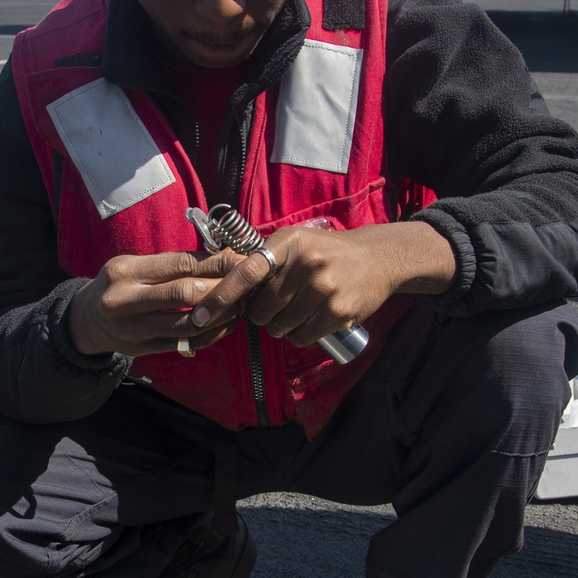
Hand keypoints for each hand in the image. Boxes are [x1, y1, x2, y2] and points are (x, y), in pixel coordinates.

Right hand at [68, 248, 243, 357]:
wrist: (87, 320)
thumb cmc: (120, 284)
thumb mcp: (135, 265)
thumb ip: (171, 263)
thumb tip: (221, 254)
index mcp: (125, 271)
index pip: (179, 264)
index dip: (215, 262)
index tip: (240, 260)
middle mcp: (126, 301)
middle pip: (184, 293)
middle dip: (221, 288)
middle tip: (246, 284)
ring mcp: (134, 329)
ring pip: (188, 323)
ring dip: (220, 315)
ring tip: (240, 305)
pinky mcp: (143, 349)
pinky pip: (184, 343)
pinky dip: (210, 334)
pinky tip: (224, 325)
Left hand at [189, 221, 456, 347]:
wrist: (378, 258)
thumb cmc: (327, 251)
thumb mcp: (296, 240)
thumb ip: (263, 256)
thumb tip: (221, 279)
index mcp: (288, 243)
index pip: (246, 272)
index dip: (221, 296)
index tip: (199, 316)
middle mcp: (306, 264)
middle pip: (262, 309)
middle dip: (262, 315)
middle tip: (276, 306)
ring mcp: (324, 289)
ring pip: (281, 327)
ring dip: (280, 328)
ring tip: (295, 313)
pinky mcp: (339, 311)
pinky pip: (302, 337)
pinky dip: (299, 336)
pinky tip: (308, 323)